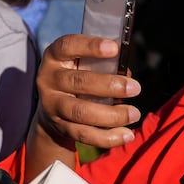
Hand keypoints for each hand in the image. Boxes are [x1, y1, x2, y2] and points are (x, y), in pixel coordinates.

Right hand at [35, 34, 141, 150]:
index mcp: (55, 58)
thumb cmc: (77, 79)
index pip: (67, 46)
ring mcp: (52, 105)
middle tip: (135, 88)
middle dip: (108, 85)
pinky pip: (84, 134)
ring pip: (80, 112)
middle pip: (77, 82)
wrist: (53, 110)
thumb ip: (102, 66)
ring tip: (134, 113)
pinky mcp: (60, 127)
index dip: (89, 46)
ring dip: (111, 115)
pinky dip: (107, 137)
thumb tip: (126, 75)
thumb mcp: (82, 66)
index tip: (114, 48)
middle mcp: (49, 79)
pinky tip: (127, 135)